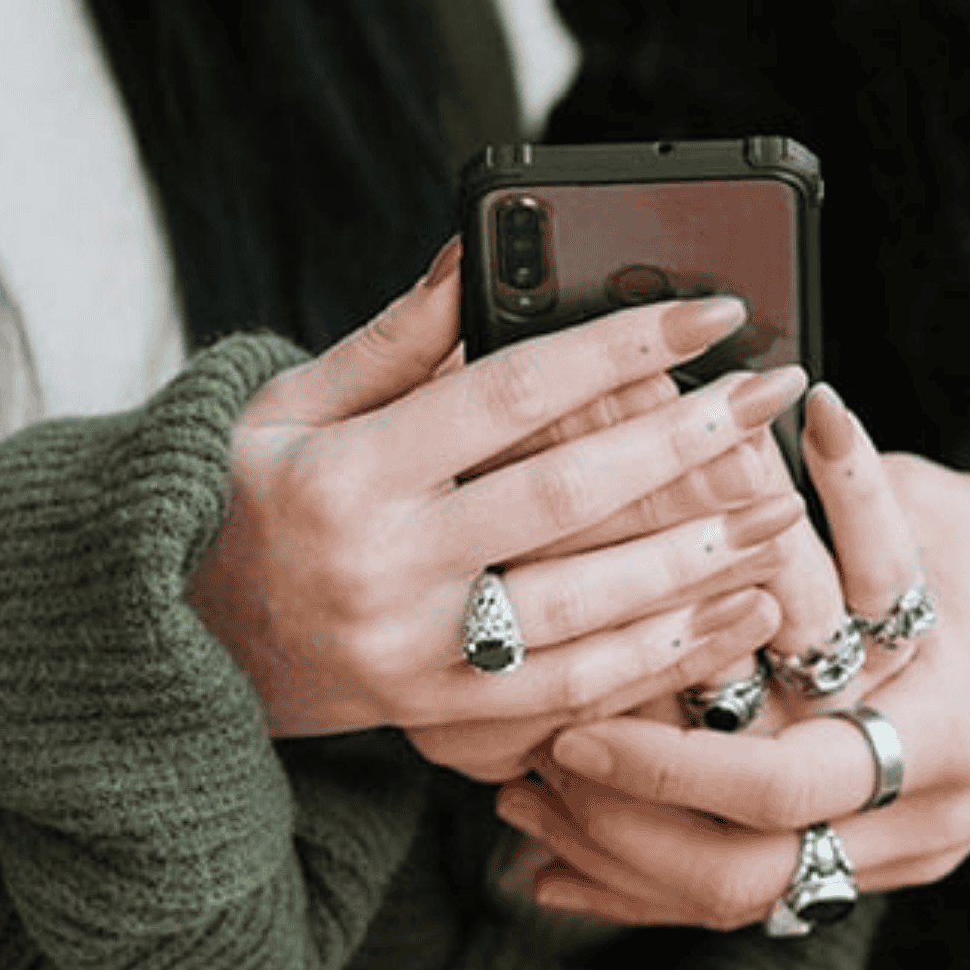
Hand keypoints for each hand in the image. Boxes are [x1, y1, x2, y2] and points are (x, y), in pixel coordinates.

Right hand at [187, 239, 807, 736]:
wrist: (191, 645)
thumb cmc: (248, 503)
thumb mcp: (292, 404)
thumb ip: (394, 341)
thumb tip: (476, 252)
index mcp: (351, 472)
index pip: (507, 392)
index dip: (618, 348)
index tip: (707, 313)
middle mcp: (386, 567)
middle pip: (566, 499)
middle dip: (684, 447)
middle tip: (770, 398)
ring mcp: (417, 655)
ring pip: (587, 613)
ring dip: (695, 564)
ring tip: (778, 517)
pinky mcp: (442, 717)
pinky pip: (575, 694)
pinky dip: (664, 658)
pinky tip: (734, 617)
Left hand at [517, 406, 969, 923]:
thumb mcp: (940, 517)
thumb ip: (832, 497)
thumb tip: (722, 427)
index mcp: (940, 726)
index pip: (780, 784)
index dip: (665, 763)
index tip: (572, 718)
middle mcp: (921, 814)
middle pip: (746, 876)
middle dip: (624, 831)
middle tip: (535, 767)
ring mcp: (908, 856)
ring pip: (743, 901)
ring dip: (627, 861)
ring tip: (530, 807)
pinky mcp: (888, 863)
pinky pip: (764, 898)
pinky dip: (661, 887)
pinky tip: (569, 871)